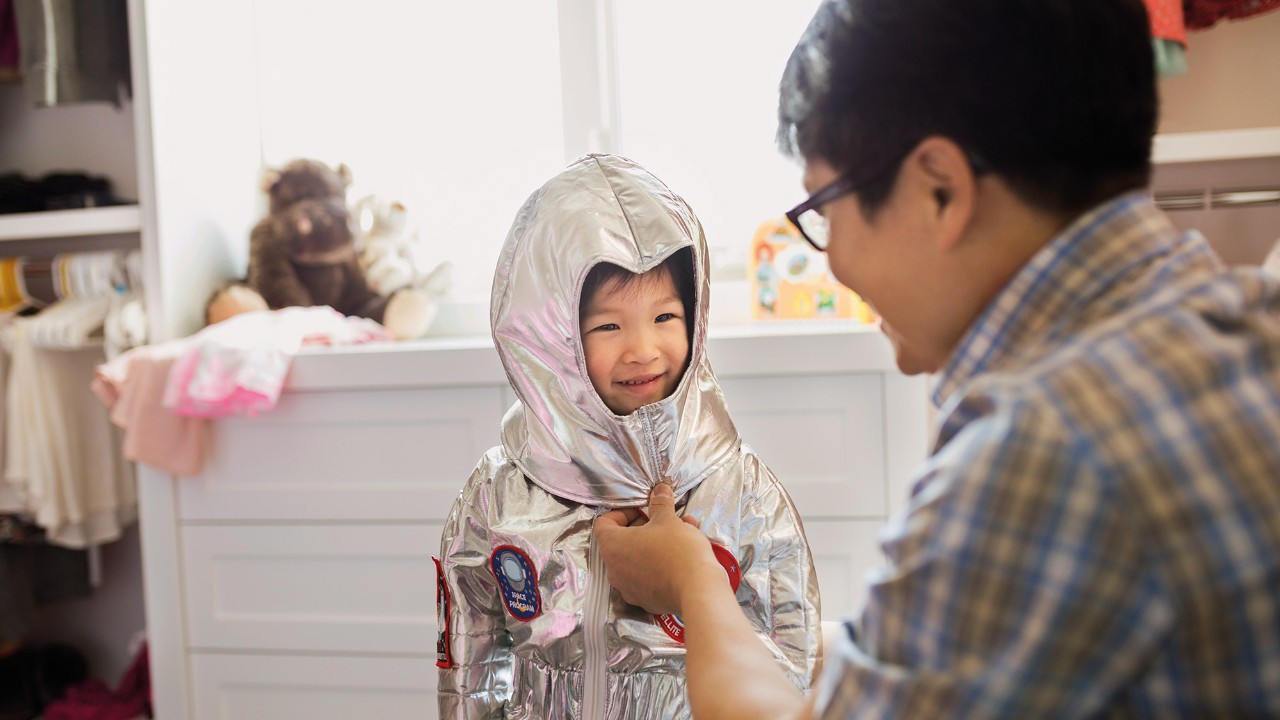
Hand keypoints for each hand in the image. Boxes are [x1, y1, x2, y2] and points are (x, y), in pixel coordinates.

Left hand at [594, 482, 721, 614]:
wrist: (697, 591)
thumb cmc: (677, 551)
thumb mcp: (668, 520)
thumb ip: (660, 504)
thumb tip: (659, 490)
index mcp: (612, 547)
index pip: (603, 524)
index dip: (622, 513)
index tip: (641, 510)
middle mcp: (614, 570)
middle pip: (621, 542)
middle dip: (644, 527)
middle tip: (663, 520)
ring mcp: (628, 588)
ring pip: (637, 560)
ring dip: (655, 544)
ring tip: (681, 534)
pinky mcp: (645, 601)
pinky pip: (648, 577)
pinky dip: (660, 564)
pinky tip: (683, 555)